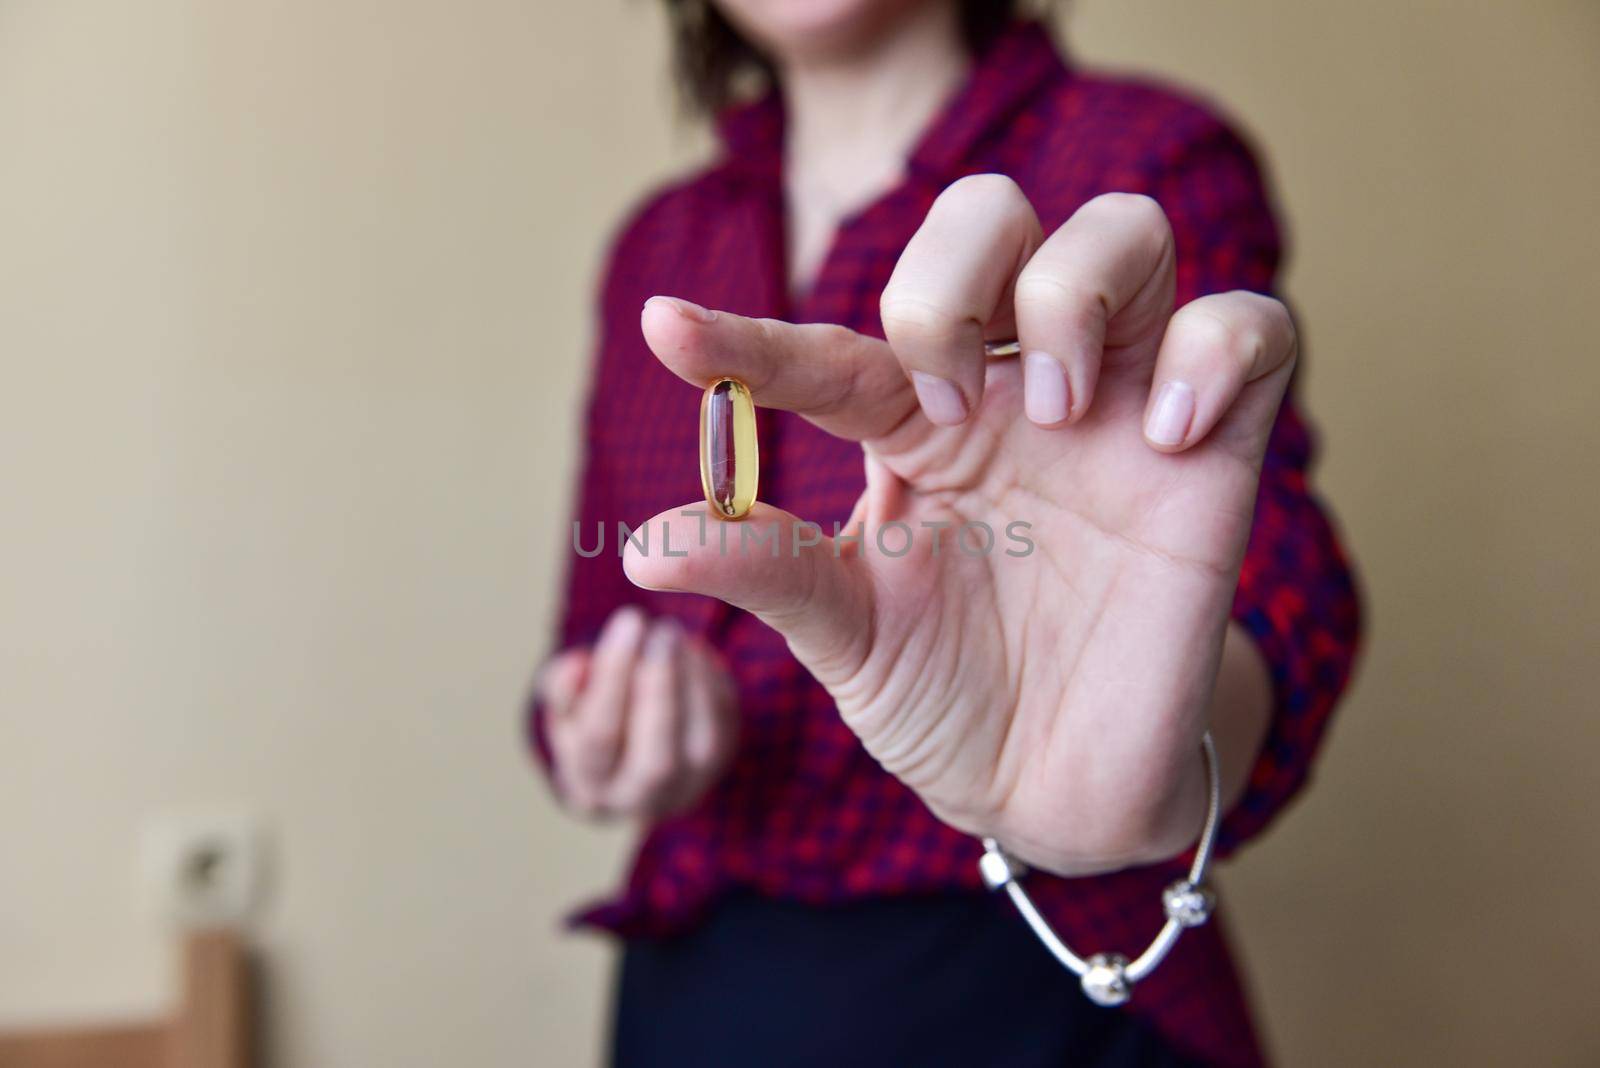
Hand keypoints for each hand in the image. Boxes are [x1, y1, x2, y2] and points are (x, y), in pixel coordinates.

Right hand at [538, 606, 738, 820]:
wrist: (628, 755)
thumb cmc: (590, 718)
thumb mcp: (565, 703)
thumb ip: (563, 685)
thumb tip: (578, 664)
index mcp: (590, 790)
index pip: (600, 738)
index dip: (614, 678)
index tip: (628, 620)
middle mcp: (640, 802)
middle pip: (656, 760)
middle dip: (661, 688)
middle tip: (662, 629)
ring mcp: (686, 791)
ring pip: (702, 748)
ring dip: (694, 683)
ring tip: (676, 633)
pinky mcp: (720, 769)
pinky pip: (727, 730)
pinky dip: (713, 685)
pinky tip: (695, 649)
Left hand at [626, 181, 1291, 874]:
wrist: (1055, 791)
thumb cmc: (946, 699)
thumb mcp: (845, 637)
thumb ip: (766, 571)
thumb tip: (642, 544)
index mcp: (912, 424)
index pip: (832, 346)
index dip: (748, 335)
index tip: (667, 333)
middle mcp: (1012, 393)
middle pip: (994, 215)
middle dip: (950, 275)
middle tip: (942, 401)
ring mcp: (1118, 413)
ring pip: (1127, 234)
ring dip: (1073, 292)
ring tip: (1050, 413)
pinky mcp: (1216, 458)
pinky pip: (1254, 331)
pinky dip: (1214, 349)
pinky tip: (1163, 438)